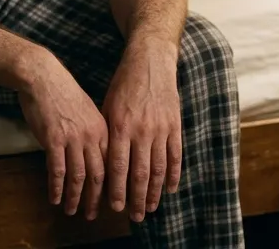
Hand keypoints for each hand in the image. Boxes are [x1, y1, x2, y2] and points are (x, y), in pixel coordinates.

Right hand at [18, 53, 109, 218]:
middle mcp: (91, 136)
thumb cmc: (62, 92)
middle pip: (99, 175)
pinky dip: (56, 187)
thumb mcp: (86, 111)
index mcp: (102, 129)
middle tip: (92, 214)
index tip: (109, 200)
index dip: (111, 186)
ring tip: (72, 210)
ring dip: (75, 197)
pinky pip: (57, 170)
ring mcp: (73, 138)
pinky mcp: (53, 139)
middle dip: (96, 199)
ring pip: (78, 176)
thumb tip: (92, 154)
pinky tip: (54, 198)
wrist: (42, 76)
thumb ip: (92, 133)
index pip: (112, 165)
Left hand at [102, 38, 181, 221]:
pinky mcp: (175, 125)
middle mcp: (141, 130)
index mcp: (120, 126)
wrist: (150, 62)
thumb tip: (103, 163)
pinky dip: (173, 174)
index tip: (115, 207)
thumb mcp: (107, 106)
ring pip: (159, 169)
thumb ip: (107, 134)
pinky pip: (175, 156)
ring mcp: (161, 129)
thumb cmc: (124, 84)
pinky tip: (170, 189)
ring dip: (156, 192)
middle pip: (140, 173)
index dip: (117, 189)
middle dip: (137, 198)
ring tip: (151, 208)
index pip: (118, 166)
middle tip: (135, 217)